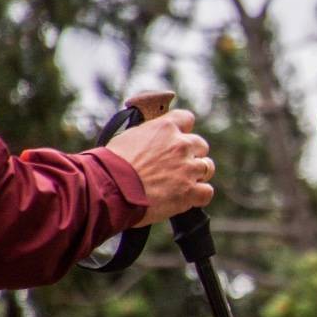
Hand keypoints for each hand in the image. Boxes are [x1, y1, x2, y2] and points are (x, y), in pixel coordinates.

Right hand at [105, 109, 214, 225]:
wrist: (109, 188)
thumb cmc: (111, 165)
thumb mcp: (129, 137)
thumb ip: (149, 135)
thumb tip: (152, 139)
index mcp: (165, 128)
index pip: (186, 118)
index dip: (183, 130)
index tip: (177, 139)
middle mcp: (181, 145)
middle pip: (200, 145)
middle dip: (191, 154)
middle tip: (177, 166)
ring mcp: (188, 168)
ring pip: (207, 167)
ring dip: (196, 174)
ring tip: (180, 183)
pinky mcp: (189, 191)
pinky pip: (207, 192)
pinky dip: (199, 195)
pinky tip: (187, 198)